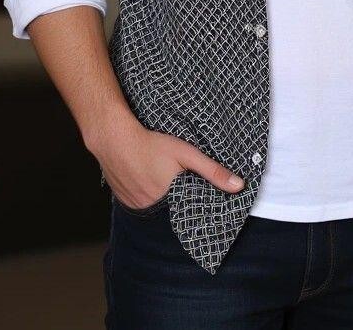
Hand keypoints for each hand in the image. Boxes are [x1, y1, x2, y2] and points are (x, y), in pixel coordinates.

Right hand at [92, 116, 244, 209]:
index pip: (188, 214)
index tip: (202, 205)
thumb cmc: (151, 144)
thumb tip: (238, 186)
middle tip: (179, 188)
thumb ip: (212, 171)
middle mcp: (150, 209)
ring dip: (160, 200)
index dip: (194, 208)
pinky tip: (146, 181)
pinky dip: (145, 196)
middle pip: (170, 211)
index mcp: (169, 202)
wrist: (113, 138)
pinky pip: (139, 203)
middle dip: (177, 204)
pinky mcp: (122, 200)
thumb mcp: (186, 154)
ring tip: (162, 183)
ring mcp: (134, 206)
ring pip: (154, 208)